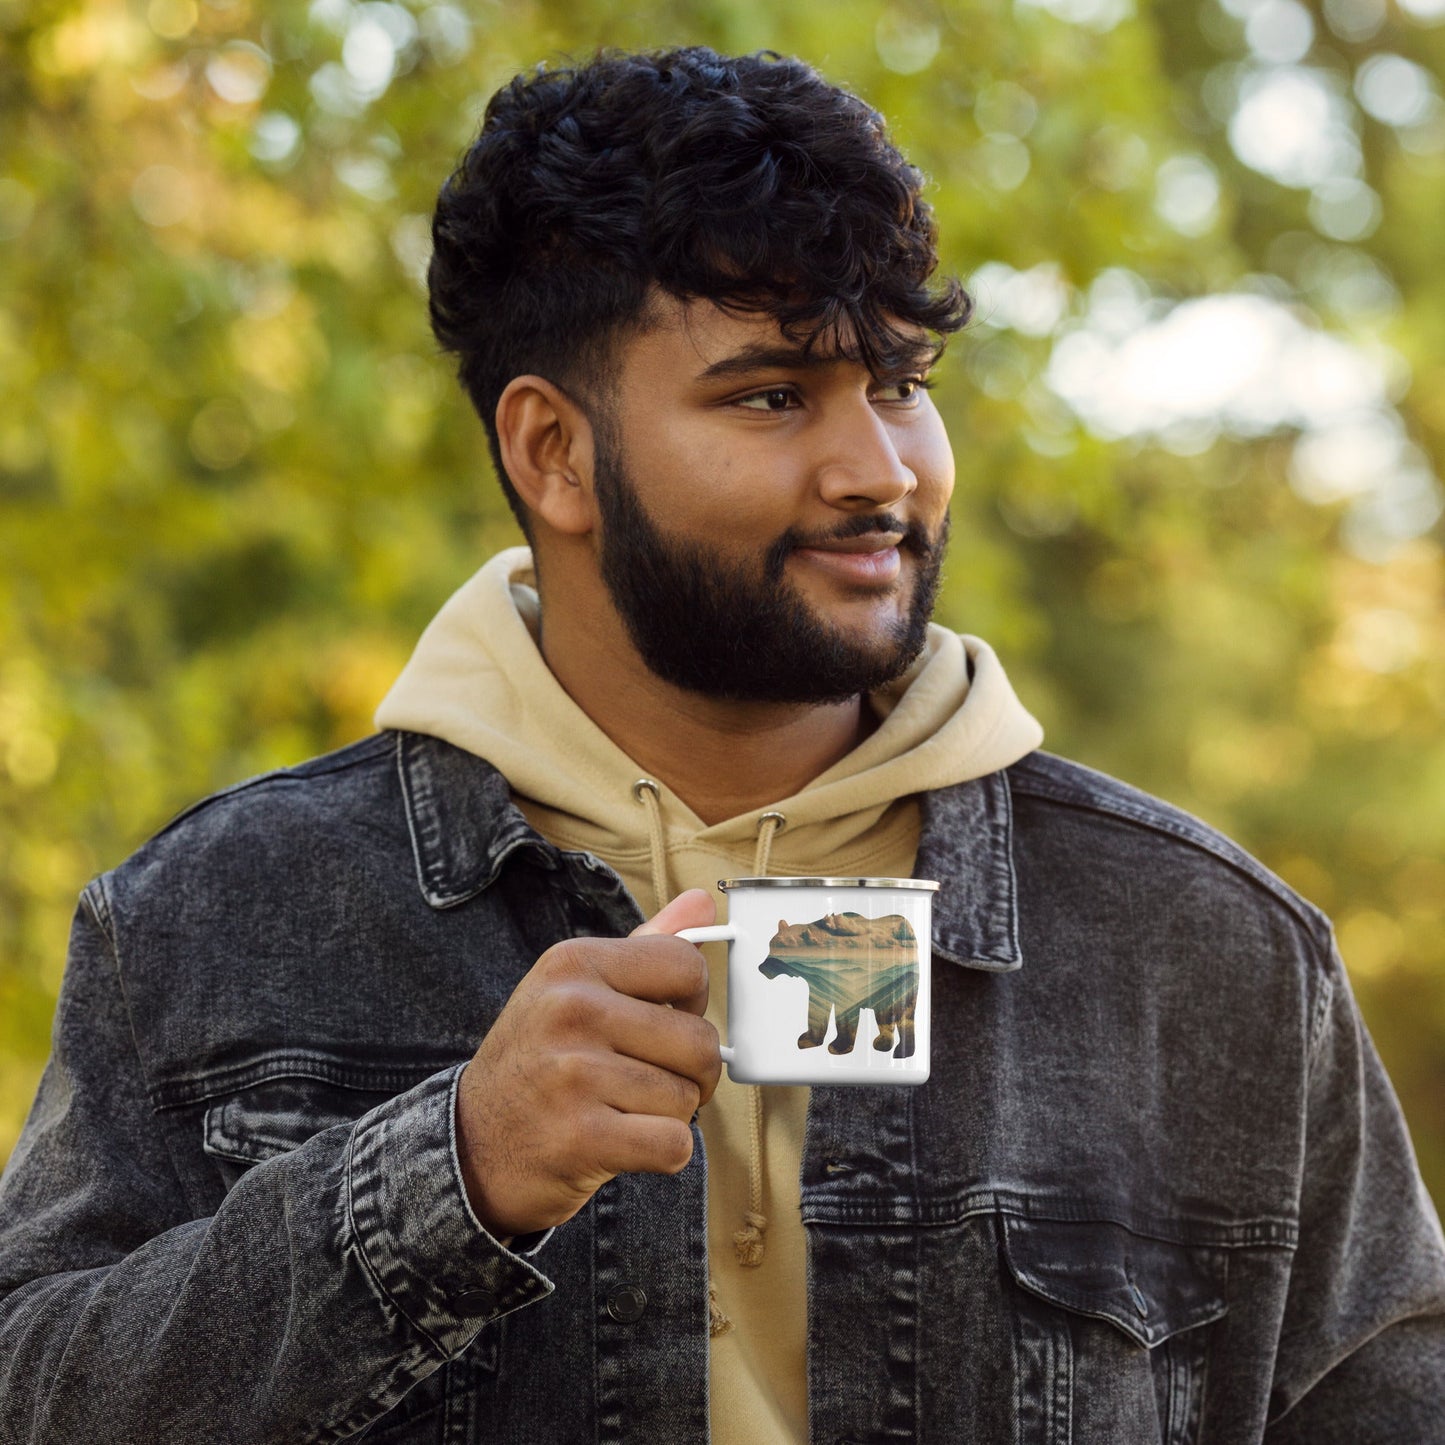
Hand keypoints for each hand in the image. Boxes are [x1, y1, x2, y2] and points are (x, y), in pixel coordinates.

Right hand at [455, 889, 721, 1238]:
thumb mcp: (575, 988)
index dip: (692, 1004)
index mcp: (573, 962)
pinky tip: (623, 1143)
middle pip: (698, 1041)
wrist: (472, 1144)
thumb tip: (703, 899)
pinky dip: (662, 1153)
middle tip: (649, 1081)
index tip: (665, 1023)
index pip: (686, 967)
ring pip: (687, 1097)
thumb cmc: (540, 1060)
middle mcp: (571, 1009)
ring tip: (621, 1109)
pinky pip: (674, 1144)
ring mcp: (573, 1073)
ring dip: (669, 1115)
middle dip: (690, 1072)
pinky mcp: (580, 1137)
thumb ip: (645, 945)